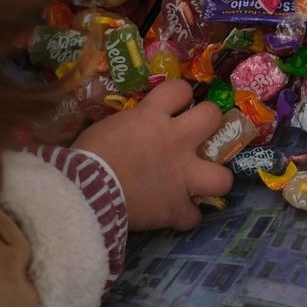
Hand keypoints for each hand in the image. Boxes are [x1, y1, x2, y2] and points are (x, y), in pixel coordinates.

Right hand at [74, 80, 231, 229]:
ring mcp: (182, 177)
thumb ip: (130, 126)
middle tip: (199, 134)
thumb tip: (132, 133)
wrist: (84, 190)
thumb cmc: (86, 155)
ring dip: (214, 179)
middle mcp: (176, 141)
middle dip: (211, 123)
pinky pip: (194, 217)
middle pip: (213, 118)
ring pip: (222, 177)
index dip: (181, 95)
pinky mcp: (175, 208)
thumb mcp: (109, 128)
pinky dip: (185, 217)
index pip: (180, 88)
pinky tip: (176, 215)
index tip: (176, 104)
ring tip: (202, 182)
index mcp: (153, 116)